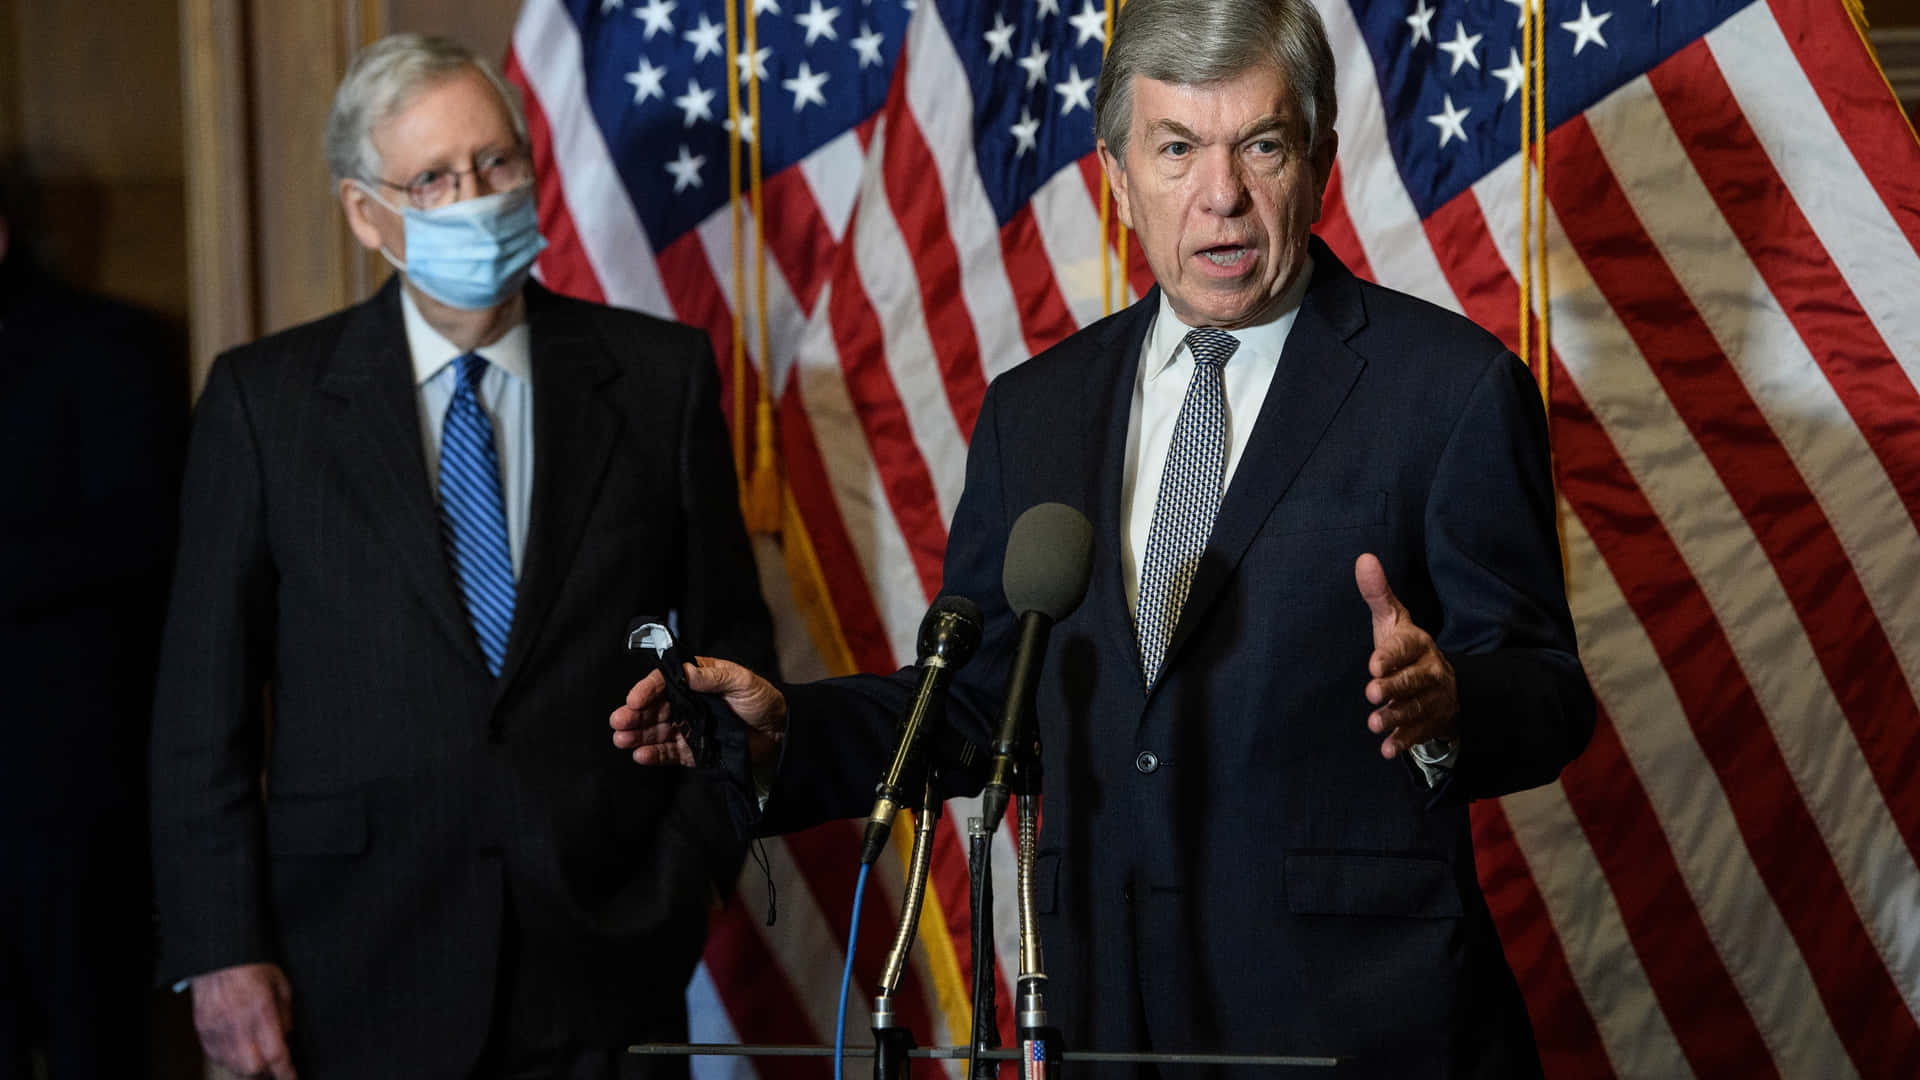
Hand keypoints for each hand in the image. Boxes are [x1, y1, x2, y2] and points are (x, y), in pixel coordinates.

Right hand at [189, 962, 296, 1079]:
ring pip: (233, 1066)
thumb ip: (285, 1013)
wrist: (218, 955)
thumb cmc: (251, 966)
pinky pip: (216, 1057)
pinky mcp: (203, 1030)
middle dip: (266, 1072)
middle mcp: (237, 1025)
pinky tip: (238, 1049)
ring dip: (248, 1067)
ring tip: (257, 1057)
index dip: (286, 1072)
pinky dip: (230, 1059)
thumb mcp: (280, 984)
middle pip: (253, 1068)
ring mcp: (217, 1029)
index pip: (276, 1054)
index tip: (292, 1079)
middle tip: (274, 1066)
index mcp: (261, 1012)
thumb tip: (286, 1036)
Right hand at [611, 658, 787, 768]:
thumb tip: (686, 671)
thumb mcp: (741, 681)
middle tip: (618, 722)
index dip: (647, 689)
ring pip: (656, 730)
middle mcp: (687, 702)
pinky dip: (654, 754)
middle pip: (655, 707)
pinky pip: (669, 752)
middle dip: (634, 714)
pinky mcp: (693, 750)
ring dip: (637, 734)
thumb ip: (713, 677)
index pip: (665, 681)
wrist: (780, 732)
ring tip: (621, 739)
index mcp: (696, 680)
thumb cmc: (762, 700)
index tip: (633, 700)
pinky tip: (640, 755)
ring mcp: (688, 726)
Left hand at [1356, 553, 1457, 758]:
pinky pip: (1420, 733)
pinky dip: (1404, 742)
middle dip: (1394, 687)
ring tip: (1373, 723)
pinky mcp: (1432, 722)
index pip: (1405, 648)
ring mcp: (1434, 698)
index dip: (1391, 657)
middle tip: (1371, 692)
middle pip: (1413, 681)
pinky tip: (1387, 749)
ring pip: (1416, 708)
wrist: (1444, 682)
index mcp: (1419, 644)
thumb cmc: (1405, 648)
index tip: (1373, 664)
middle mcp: (1431, 671)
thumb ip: (1377, 594)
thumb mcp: (1393, 621)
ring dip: (1395, 717)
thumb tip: (1363, 558)